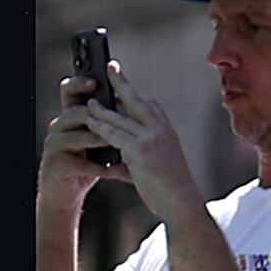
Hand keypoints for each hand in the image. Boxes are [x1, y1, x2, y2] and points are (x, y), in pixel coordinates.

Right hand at [39, 91, 129, 202]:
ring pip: (75, 136)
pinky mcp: (55, 165)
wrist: (65, 194)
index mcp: (71, 116)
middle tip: (108, 110)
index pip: (73, 91)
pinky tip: (109, 170)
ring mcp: (54, 145)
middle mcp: (59, 126)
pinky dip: (96, 167)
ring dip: (96, 139)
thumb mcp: (97, 140)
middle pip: (72, 110)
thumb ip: (109, 123)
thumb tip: (135, 103)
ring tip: (114, 143)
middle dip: (91, 109)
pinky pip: (77, 162)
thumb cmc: (85, 165)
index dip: (82, 83)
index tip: (99, 80)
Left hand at [80, 73, 198, 212]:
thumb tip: (118, 160)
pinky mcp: (140, 150)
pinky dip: (100, 127)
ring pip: (121, 116)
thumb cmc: (169, 190)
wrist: (182, 203)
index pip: (151, 105)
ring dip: (102, 107)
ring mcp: (151, 138)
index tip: (125, 84)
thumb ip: (137, 159)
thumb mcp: (156, 166)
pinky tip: (89, 122)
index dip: (136, 94)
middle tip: (110, 67)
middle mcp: (161, 130)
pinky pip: (114, 133)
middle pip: (137, 100)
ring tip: (88, 101)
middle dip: (122, 82)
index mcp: (167, 132)